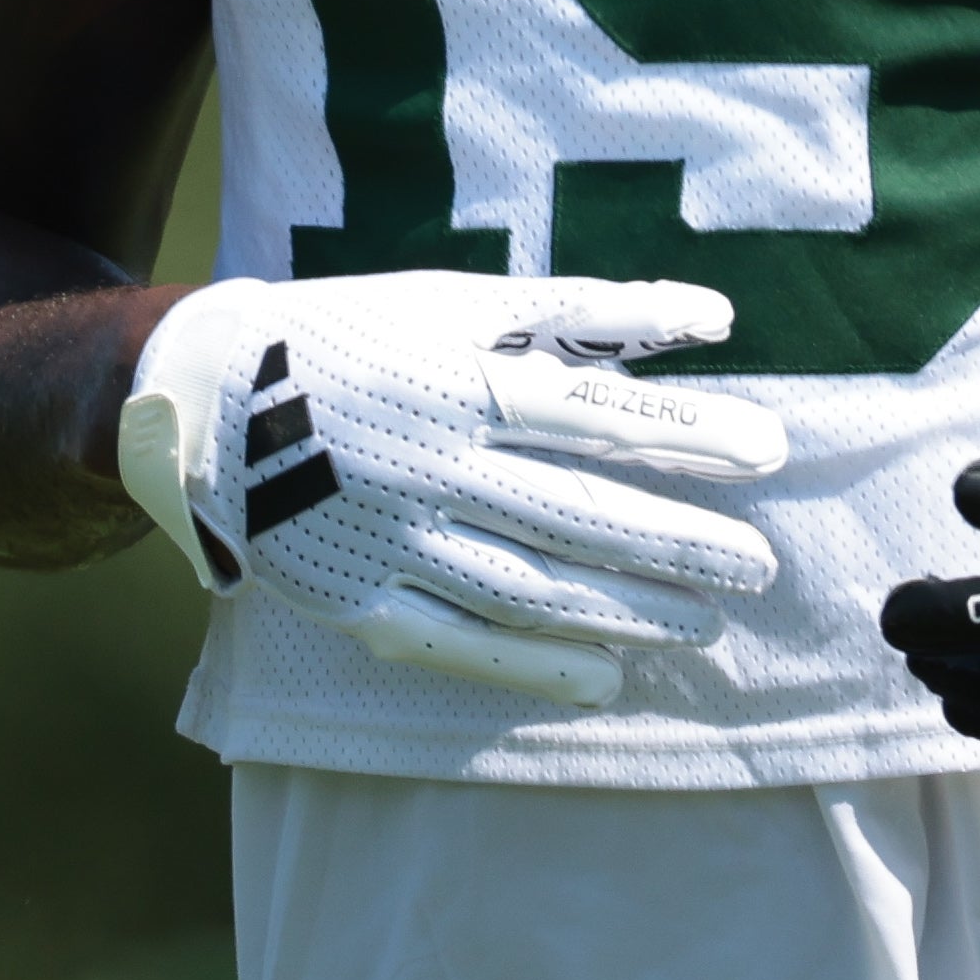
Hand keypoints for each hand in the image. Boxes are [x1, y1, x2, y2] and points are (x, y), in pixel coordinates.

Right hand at [116, 272, 789, 708]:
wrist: (209, 396)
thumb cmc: (357, 334)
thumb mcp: (456, 300)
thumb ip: (582, 312)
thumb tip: (710, 315)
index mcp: (455, 377)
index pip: (594, 412)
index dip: (685, 432)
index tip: (770, 451)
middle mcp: (431, 464)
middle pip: (576, 513)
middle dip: (678, 542)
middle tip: (759, 565)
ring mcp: (393, 539)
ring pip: (527, 588)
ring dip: (624, 609)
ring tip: (703, 624)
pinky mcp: (357, 599)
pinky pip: (458, 645)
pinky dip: (535, 668)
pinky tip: (605, 679)